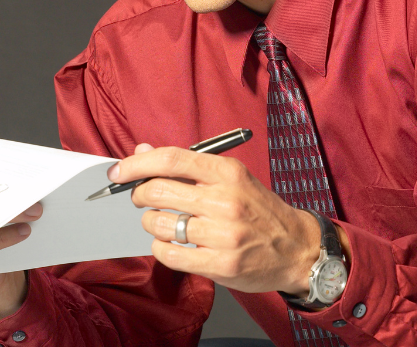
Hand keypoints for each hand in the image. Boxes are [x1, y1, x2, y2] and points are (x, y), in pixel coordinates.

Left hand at [109, 144, 321, 295]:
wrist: (297, 247)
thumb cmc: (259, 210)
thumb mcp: (231, 178)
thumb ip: (188, 166)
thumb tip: (143, 151)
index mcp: (228, 172)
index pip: (172, 160)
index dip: (138, 164)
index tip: (119, 171)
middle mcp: (226, 200)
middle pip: (158, 191)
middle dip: (139, 194)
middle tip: (141, 198)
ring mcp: (224, 234)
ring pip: (159, 224)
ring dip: (151, 223)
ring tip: (163, 223)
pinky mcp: (221, 264)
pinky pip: (169, 254)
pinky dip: (161, 248)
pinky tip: (172, 243)